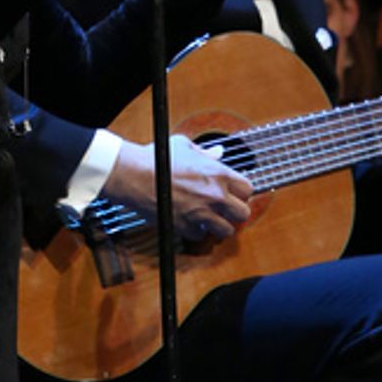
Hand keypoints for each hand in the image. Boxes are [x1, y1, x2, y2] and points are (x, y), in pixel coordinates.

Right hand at [102, 135, 252, 242]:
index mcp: (219, 174)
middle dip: (235, 212)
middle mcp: (215, 195)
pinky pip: (200, 235)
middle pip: (243, 213)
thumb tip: (216, 153)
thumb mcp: (185, 146)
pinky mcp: (185, 226)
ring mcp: (201, 213)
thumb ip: (205, 153)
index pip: (248, 189)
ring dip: (219, 225)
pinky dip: (196, 231)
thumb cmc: (157, 158)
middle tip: (226, 209)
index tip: (234, 193)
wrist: (134, 175)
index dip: (241, 192)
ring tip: (210, 218)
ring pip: (226, 230)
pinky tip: (189, 221)